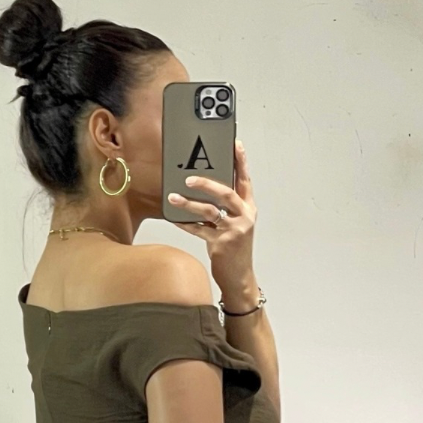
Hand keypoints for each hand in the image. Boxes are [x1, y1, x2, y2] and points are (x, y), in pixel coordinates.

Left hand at [166, 138, 256, 300]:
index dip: (241, 162)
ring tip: (173, 197)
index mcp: (248, 209)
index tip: (234, 144)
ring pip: (209, 211)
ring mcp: (234, 231)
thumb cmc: (235, 250)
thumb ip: (225, 208)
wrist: (240, 278)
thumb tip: (202, 188)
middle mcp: (244, 217)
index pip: (245, 180)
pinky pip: (199, 230)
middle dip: (207, 183)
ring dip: (189, 203)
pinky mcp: (221, 244)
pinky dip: (185, 223)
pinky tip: (174, 218)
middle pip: (226, 193)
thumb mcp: (236, 225)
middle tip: (189, 177)